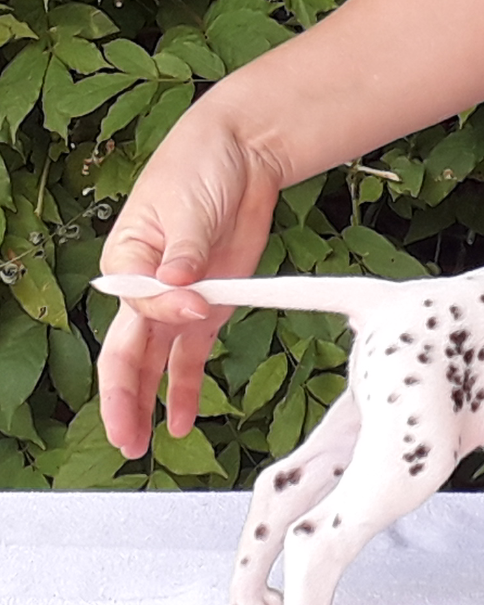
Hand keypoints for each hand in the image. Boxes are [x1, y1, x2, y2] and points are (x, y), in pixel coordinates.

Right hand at [97, 109, 282, 457]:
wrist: (240, 156)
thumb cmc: (198, 167)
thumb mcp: (186, 205)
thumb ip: (182, 253)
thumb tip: (180, 290)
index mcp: (126, 261)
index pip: (134, 304)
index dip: (163, 311)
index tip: (195, 301)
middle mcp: (144, 289)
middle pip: (125, 351)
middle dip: (122, 398)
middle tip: (124, 439)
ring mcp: (177, 303)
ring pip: (152, 364)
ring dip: (146, 404)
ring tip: (142, 447)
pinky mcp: (209, 307)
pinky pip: (188, 357)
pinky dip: (184, 389)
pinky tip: (180, 422)